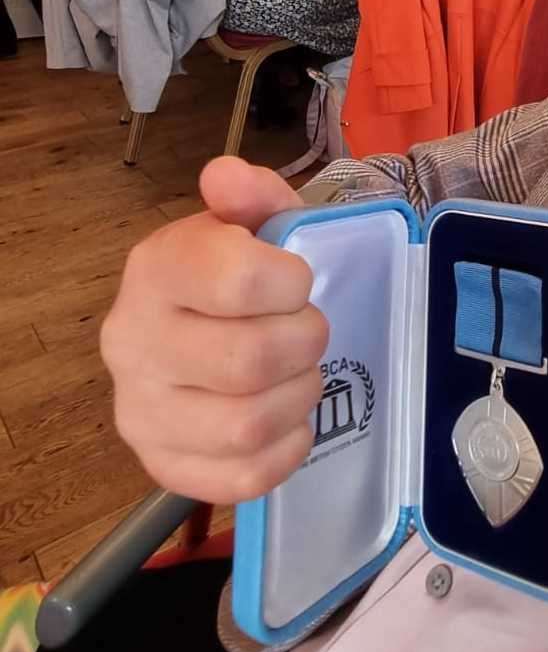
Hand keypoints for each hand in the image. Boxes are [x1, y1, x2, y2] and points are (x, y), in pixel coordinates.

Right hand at [101, 157, 326, 503]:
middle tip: (311, 331)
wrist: (203, 328)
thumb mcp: (257, 224)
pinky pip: (243, 477)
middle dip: (305, 343)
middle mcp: (132, 342)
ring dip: (298, 397)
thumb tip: (228, 174)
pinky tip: (287, 420)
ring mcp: (140, 412)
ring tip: (299, 373)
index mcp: (157, 269)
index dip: (293, 282)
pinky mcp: (163, 466)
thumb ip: (254, 196)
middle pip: (250, 361)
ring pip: (247, 424)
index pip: (239, 280)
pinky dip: (285, 449)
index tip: (299, 280)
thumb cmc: (239, 274)